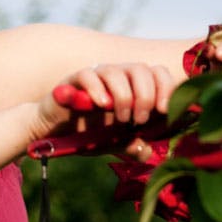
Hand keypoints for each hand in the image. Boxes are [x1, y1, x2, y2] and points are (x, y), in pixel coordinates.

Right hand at [31, 63, 174, 158]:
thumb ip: (132, 146)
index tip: (164, 112)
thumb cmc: (88, 133)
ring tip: (121, 119)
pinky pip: (88, 75)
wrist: (54, 132)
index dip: (166, 88)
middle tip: (140, 121)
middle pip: (141, 69)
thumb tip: (146, 152)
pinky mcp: (73, 81)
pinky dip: (97, 89)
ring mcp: (95, 77)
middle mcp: (117, 77)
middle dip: (146, 95)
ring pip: (116, 71)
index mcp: (132, 86)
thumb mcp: (115, 143)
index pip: (158, 72)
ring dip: (125, 96)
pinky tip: (102, 106)